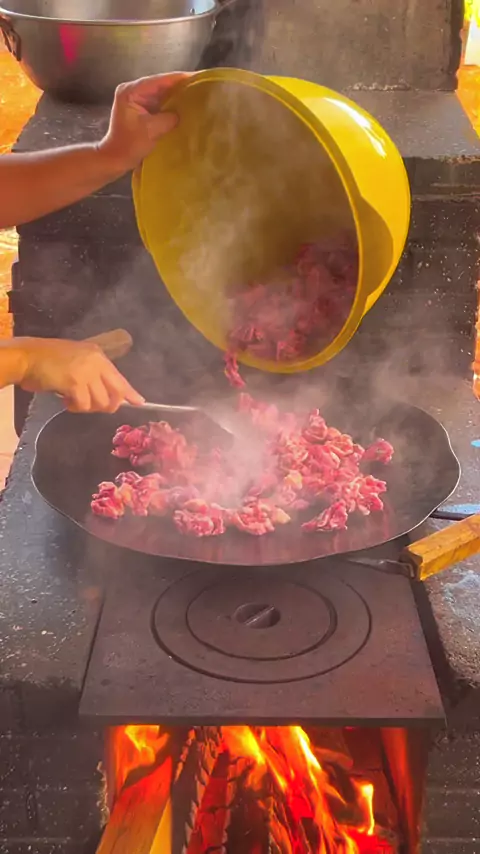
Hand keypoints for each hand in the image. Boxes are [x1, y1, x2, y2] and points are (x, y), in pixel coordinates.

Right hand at [17, 337, 143, 412]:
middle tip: (92, 406)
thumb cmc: (48, 360)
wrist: (28, 357)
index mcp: (98, 356)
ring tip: (73, 400)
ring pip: (100, 402)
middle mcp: (96, 362)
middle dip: (109, 406)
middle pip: (116, 393)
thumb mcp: (77, 361)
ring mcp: (87, 372)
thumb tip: (106, 394)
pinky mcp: (75, 383)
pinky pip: (84, 404)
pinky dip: (75, 407)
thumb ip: (93, 373)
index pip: (120, 378)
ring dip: (87, 407)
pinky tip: (66, 401)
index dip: (130, 393)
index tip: (140, 402)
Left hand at [98, 72, 190, 172]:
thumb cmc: (130, 145)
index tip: (197, 77)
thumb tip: (183, 111)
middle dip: (179, 85)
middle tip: (200, 84)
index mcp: (131, 91)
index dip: (179, 79)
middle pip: (160, 83)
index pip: (159, 81)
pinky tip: (184, 103)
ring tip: (196, 92)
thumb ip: (169, 118)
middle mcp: (133, 89)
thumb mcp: (151, 130)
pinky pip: (160, 101)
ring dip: (177, 93)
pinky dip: (171, 102)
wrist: (116, 158)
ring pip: (161, 91)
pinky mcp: (142, 106)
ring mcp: (137, 97)